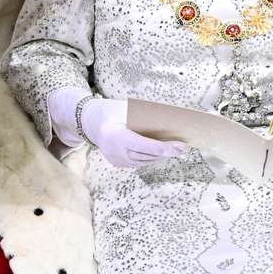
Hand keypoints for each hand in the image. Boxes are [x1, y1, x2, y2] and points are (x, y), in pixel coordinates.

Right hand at [47, 88, 187, 167]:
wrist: (89, 121)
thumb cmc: (111, 111)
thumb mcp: (125, 110)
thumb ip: (144, 117)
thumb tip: (169, 124)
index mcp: (117, 136)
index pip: (146, 146)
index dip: (165, 148)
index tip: (180, 147)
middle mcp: (115, 151)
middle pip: (148, 155)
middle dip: (167, 152)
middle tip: (183, 147)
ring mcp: (116, 160)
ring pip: (145, 161)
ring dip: (160, 156)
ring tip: (175, 150)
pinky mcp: (117, 163)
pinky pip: (138, 163)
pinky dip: (151, 158)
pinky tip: (161, 153)